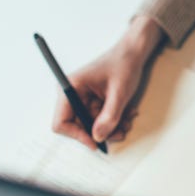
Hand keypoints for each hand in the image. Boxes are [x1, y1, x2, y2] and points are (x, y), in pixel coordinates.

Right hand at [51, 15, 165, 148]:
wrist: (133, 53)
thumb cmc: (124, 64)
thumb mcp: (119, 92)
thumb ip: (109, 116)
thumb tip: (98, 137)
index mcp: (71, 87)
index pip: (61, 121)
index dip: (76, 135)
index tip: (95, 142)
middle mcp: (73, 93)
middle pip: (79, 125)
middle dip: (100, 131)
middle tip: (120, 131)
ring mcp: (83, 98)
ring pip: (92, 125)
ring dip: (111, 126)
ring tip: (127, 120)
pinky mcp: (93, 101)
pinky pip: (100, 118)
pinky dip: (114, 120)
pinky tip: (127, 113)